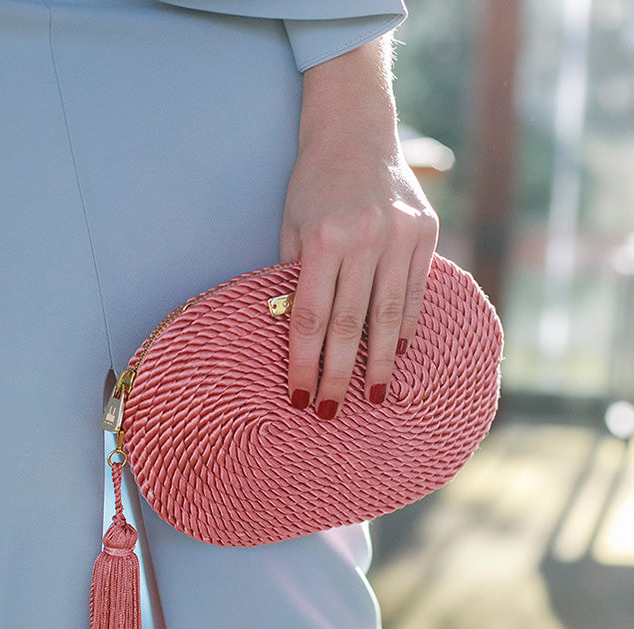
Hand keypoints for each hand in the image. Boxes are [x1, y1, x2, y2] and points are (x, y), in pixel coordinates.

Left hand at [279, 36, 438, 418]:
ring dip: (381, 363)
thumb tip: (300, 332)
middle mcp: (364, 239)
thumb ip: (296, 276)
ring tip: (376, 397)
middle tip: (333, 412)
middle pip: (350, 326)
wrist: (356, 128)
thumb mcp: (291, 224)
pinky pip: (415, 292)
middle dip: (339, 375)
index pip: (311, 318)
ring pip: (389, 316)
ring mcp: (399, 236)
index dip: (305, 363)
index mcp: (323, 239)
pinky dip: (406, 326)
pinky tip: (399, 352)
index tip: (300, 397)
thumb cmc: (313, 182)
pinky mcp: (424, 233)